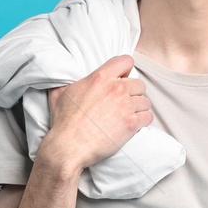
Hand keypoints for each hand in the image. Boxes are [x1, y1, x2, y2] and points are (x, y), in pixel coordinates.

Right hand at [43, 55, 152, 174]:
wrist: (69, 146)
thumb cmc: (63, 122)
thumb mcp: (59, 94)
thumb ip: (63, 81)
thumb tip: (59, 77)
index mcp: (100, 77)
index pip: (126, 61)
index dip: (126, 70)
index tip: (122, 78)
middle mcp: (116, 89)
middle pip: (139, 84)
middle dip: (134, 93)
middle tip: (124, 103)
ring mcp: (125, 106)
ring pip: (145, 102)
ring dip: (139, 108)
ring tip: (128, 116)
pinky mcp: (131, 123)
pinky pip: (147, 117)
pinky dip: (143, 121)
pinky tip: (134, 125)